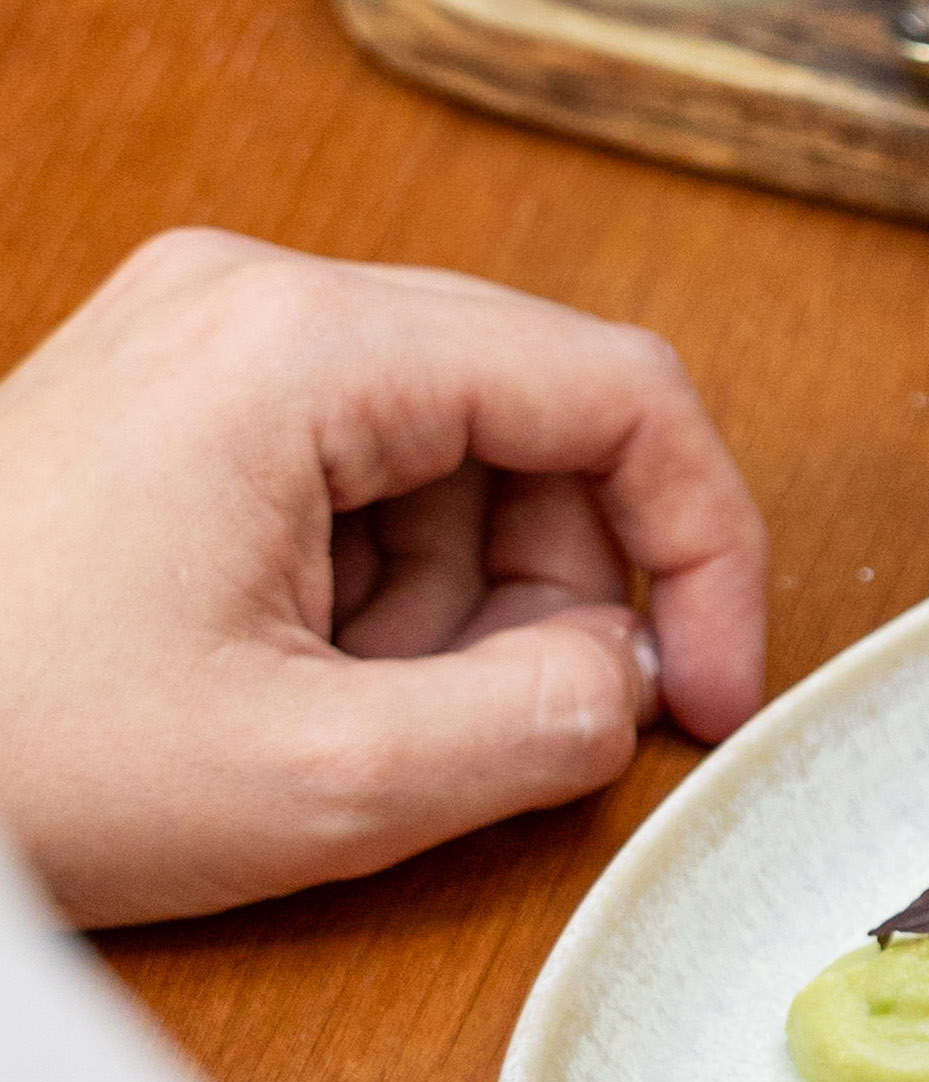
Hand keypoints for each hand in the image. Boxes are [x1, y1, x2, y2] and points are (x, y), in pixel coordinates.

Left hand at [0, 230, 766, 924]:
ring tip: (358, 719)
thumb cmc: (17, 753)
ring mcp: (201, 337)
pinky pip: (353, 472)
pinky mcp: (168, 397)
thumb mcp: (320, 782)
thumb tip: (625, 684)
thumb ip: (532, 728)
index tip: (707, 691)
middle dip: (565, 590)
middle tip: (518, 734)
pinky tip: (297, 684)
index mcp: (301, 346)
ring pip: (451, 453)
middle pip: (536, 415)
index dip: (703, 546)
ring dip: (461, 604)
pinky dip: (374, 590)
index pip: (615, 387)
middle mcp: (254, 299)